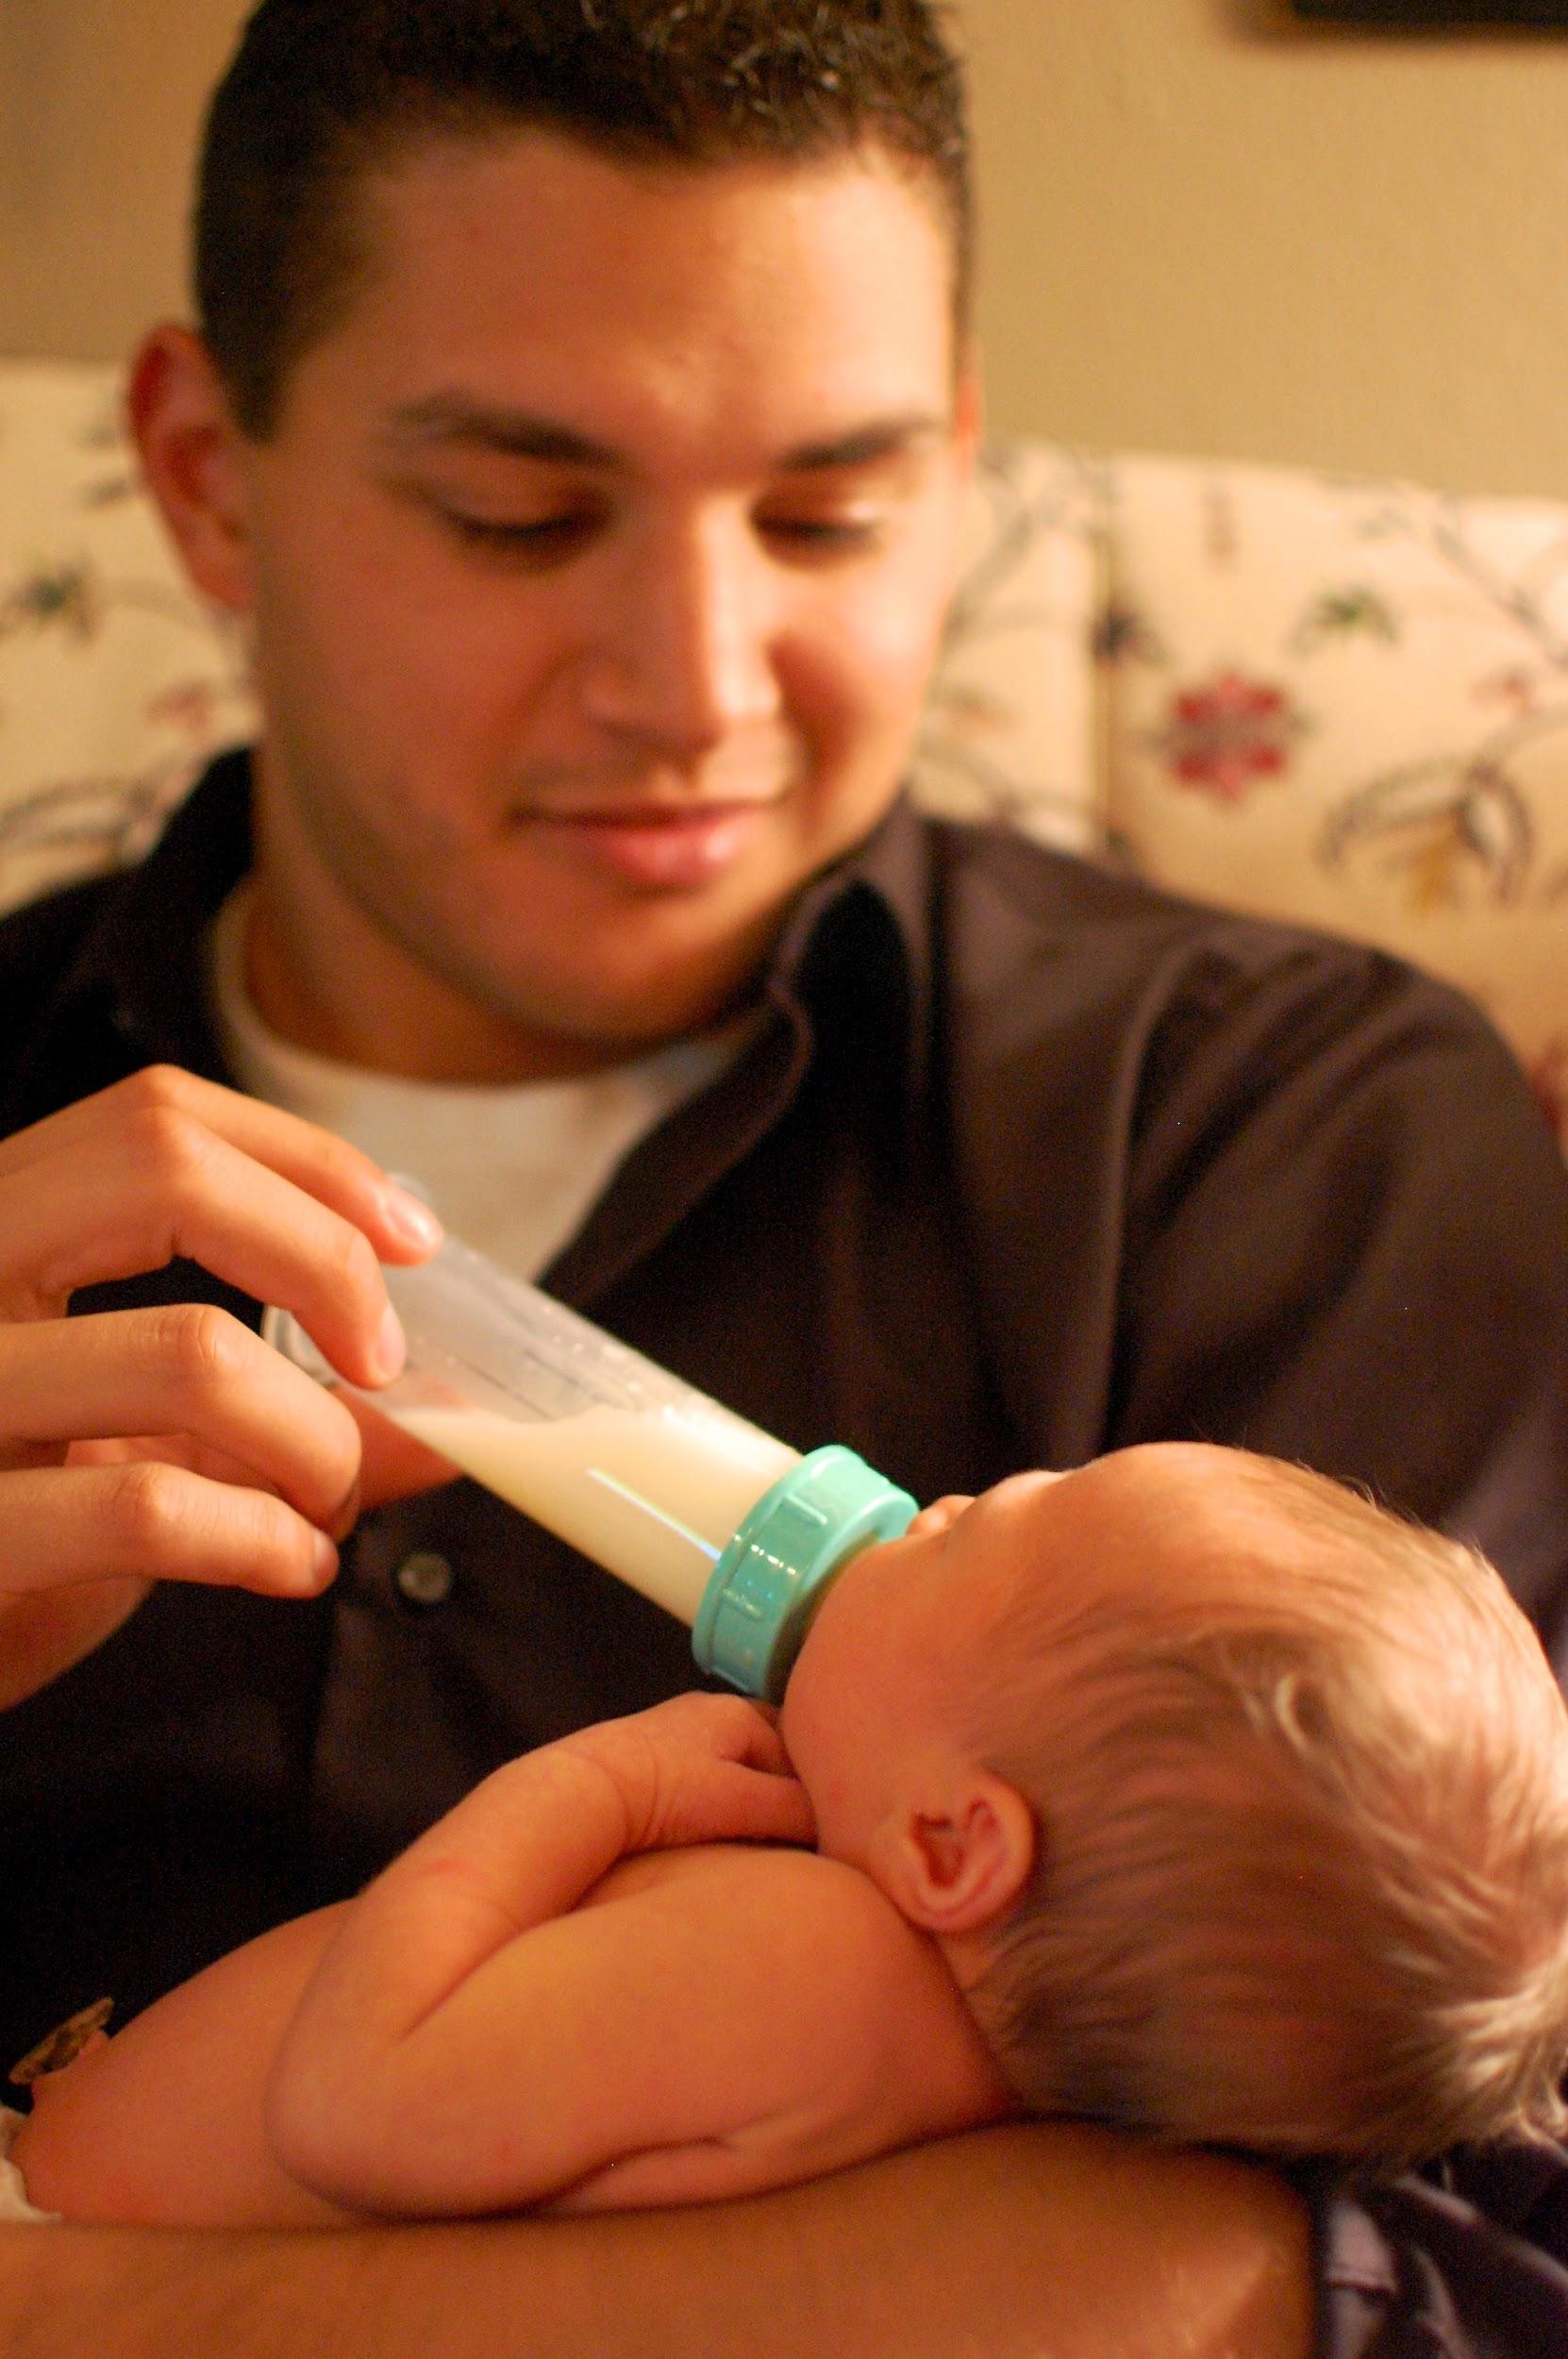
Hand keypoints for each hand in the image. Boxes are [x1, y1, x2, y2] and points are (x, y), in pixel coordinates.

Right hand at [0, 1066, 442, 1700]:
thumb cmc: (22, 1535)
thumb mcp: (148, 1448)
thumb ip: (284, 1415)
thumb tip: (449, 1418)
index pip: (157, 1117)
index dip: (306, 1161)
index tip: (409, 1238)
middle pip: (167, 1170)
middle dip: (324, 1263)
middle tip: (382, 1365)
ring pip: (191, 1350)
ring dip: (316, 1441)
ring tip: (327, 1503)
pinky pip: (148, 1509)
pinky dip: (263, 1542)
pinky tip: (287, 1567)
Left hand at [565, 1693, 817, 1853]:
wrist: (583, 1789)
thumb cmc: (665, 1791)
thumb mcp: (743, 1801)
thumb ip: (796, 1810)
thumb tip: (833, 1829)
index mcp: (740, 1712)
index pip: (799, 1752)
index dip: (811, 1793)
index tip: (815, 1830)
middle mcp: (709, 1712)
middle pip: (765, 1756)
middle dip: (779, 1793)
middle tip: (786, 1837)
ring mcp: (675, 1733)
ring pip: (730, 1769)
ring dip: (743, 1801)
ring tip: (747, 1841)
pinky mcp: (646, 1760)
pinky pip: (698, 1780)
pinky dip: (710, 1804)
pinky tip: (704, 1833)